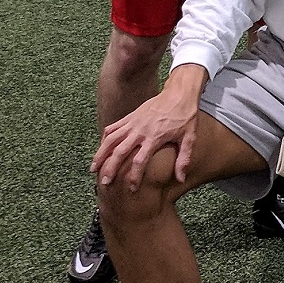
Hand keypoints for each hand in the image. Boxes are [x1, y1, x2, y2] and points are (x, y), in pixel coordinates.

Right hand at [93, 69, 204, 190]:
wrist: (179, 93)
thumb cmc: (186, 116)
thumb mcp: (189, 138)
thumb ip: (184, 159)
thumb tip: (181, 179)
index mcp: (154, 137)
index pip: (140, 161)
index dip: (134, 176)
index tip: (132, 189)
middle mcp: (140, 131)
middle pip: (119, 151)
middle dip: (110, 168)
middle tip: (104, 182)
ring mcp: (133, 123)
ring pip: (110, 139)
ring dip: (100, 154)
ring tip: (93, 168)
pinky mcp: (130, 116)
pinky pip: (112, 127)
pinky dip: (104, 138)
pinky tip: (100, 148)